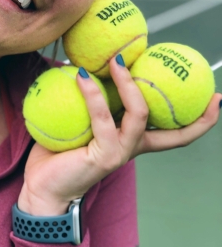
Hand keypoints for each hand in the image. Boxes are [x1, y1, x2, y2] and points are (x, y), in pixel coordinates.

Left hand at [17, 57, 221, 215]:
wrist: (43, 187)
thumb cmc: (60, 153)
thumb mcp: (81, 122)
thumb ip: (91, 101)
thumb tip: (85, 63)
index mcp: (132, 140)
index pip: (174, 132)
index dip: (200, 120)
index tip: (216, 98)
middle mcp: (132, 147)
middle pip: (171, 128)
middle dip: (185, 103)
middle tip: (177, 71)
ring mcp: (120, 153)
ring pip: (138, 113)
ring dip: (127, 82)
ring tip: (115, 59)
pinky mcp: (104, 155)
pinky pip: (102, 118)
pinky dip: (93, 93)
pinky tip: (80, 74)